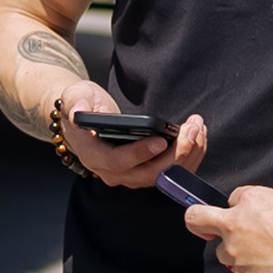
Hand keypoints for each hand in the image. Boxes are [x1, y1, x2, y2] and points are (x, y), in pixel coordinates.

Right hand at [65, 93, 210, 193]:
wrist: (84, 119)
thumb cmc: (81, 105)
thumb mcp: (75, 96)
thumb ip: (76, 103)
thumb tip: (77, 113)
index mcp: (93, 155)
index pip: (118, 161)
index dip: (140, 153)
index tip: (161, 140)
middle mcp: (112, 172)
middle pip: (149, 174)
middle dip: (176, 154)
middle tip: (192, 130)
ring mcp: (130, 175)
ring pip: (164, 176)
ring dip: (187, 155)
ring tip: (198, 128)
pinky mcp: (144, 171)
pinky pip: (169, 172)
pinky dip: (187, 157)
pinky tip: (197, 137)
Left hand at [178, 180, 272, 272]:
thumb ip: (267, 211)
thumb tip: (261, 220)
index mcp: (252, 199)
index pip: (233, 198)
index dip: (241, 207)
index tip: (246, 215)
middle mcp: (237, 222)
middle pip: (197, 218)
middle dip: (197, 221)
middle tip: (204, 229)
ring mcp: (235, 250)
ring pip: (223, 250)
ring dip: (237, 253)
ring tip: (266, 257)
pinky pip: (240, 270)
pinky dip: (253, 270)